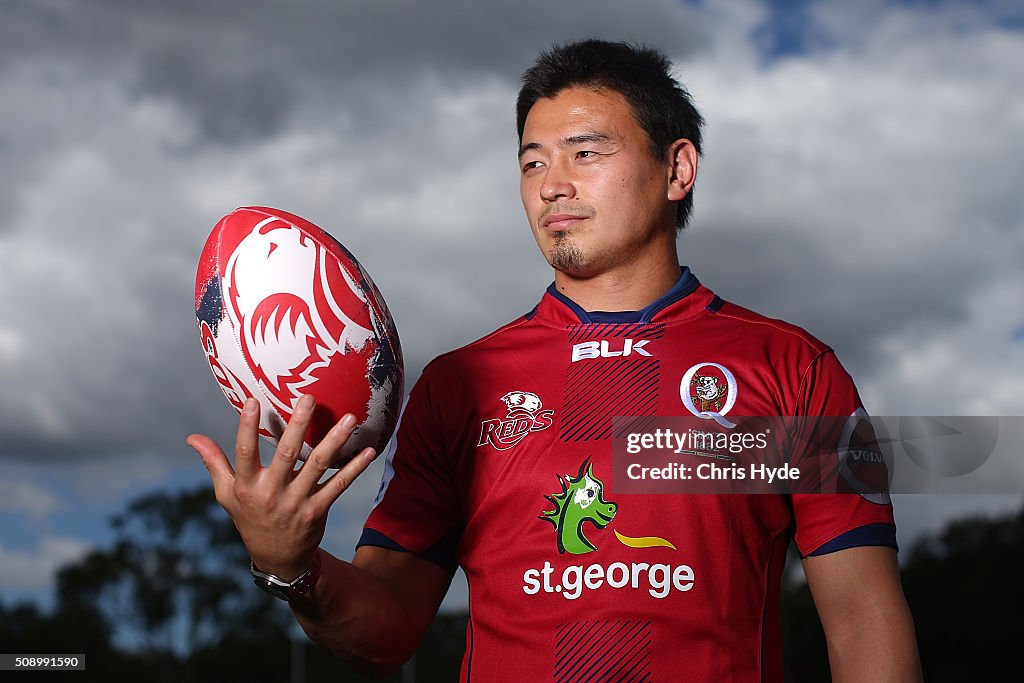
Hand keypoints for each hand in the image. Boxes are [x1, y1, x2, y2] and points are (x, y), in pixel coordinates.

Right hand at [187, 394, 377, 579]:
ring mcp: (297, 502)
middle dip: (298, 425)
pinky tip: (369, 451)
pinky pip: (339, 485)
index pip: (244, 453)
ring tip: (350, 418)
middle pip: (287, 454)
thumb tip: (192, 437)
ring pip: (318, 466)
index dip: (247, 427)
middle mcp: (271, 493)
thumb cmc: (250, 517)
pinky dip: (356, 468)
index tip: (252, 400)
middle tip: (309, 398)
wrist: (277, 559)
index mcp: (247, 486)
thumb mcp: (226, 495)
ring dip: (335, 441)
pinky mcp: (318, 510)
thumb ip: (214, 463)